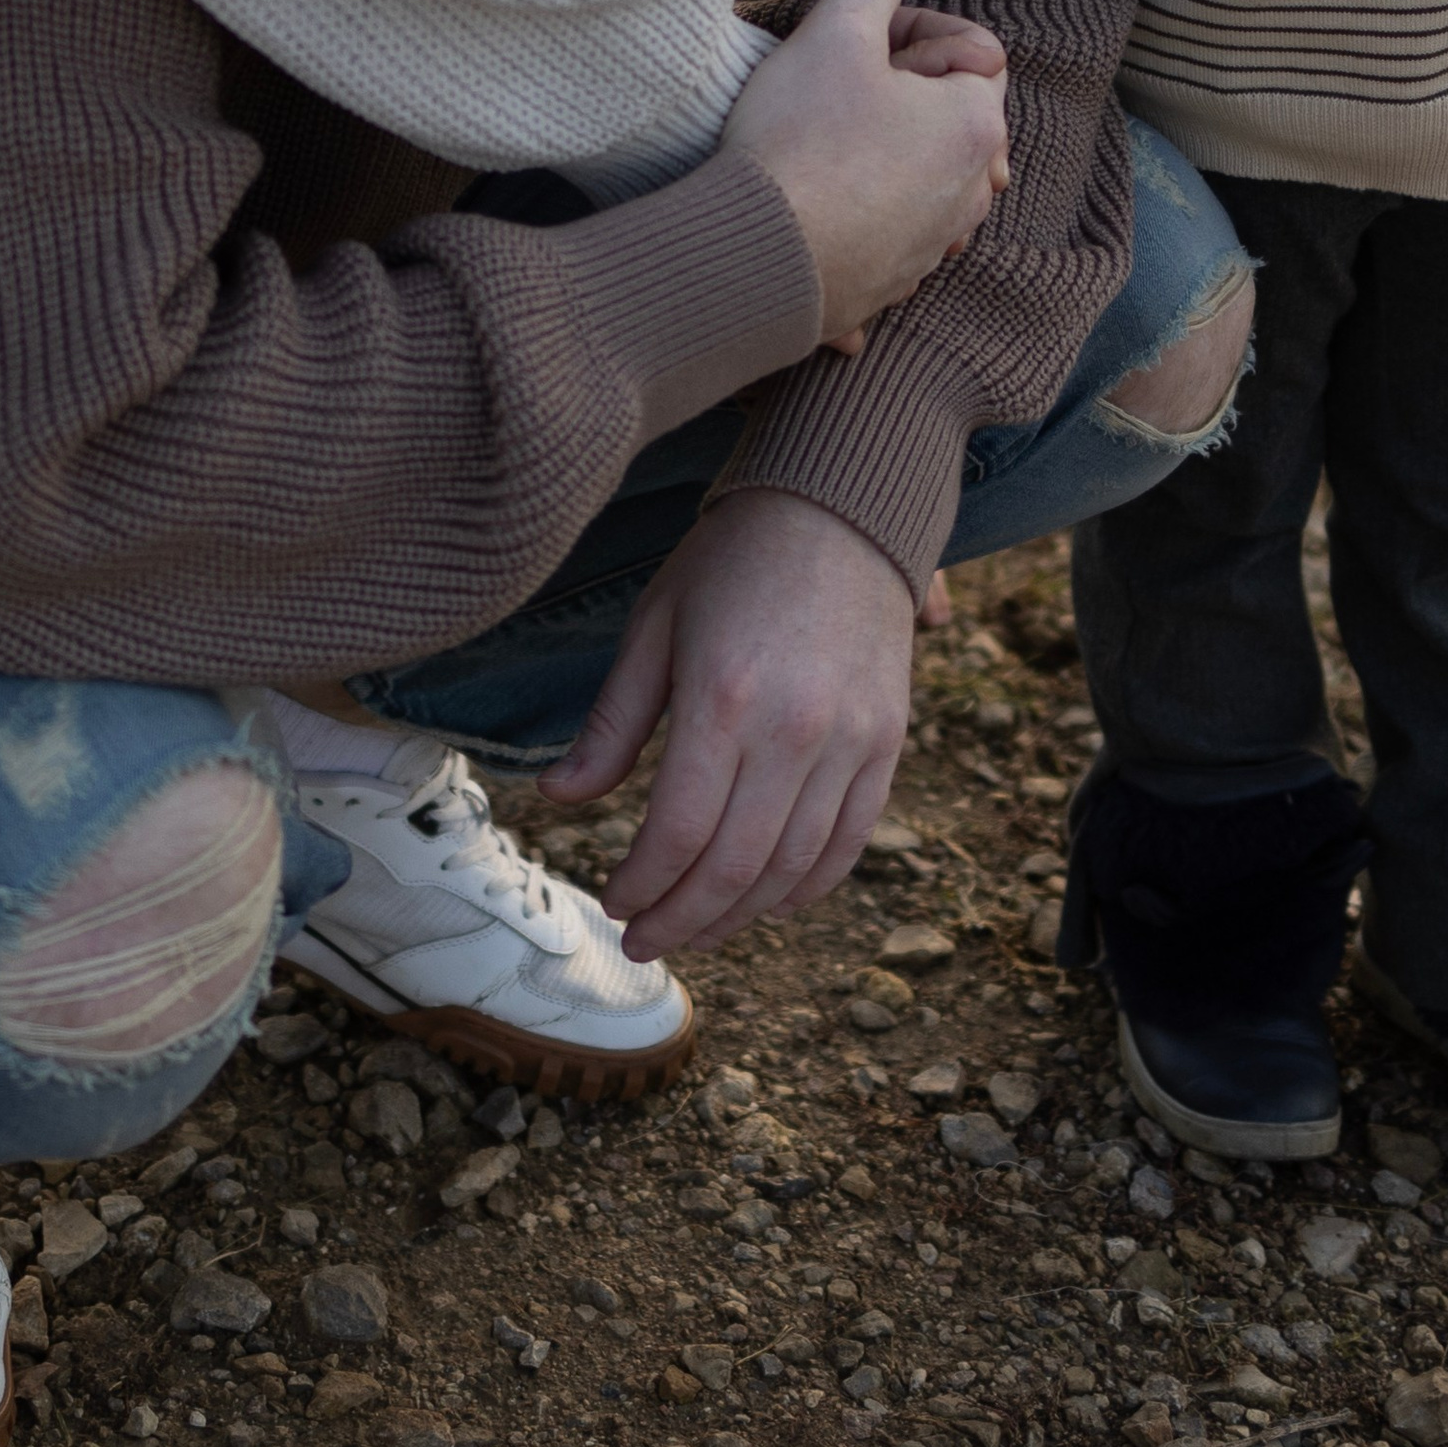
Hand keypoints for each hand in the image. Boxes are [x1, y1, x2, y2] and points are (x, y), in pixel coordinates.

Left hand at [542, 490, 914, 960]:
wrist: (840, 506)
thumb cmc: (731, 560)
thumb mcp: (655, 627)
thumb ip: (613, 722)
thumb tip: (558, 798)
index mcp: (723, 699)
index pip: (678, 834)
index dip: (642, 884)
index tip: (614, 899)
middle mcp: (795, 730)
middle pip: (735, 868)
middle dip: (682, 920)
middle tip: (645, 939)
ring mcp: (852, 740)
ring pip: (793, 868)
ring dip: (740, 916)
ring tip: (697, 928)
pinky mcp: (889, 740)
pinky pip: (851, 841)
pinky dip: (809, 887)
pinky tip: (770, 902)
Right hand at [723, 0, 1009, 346]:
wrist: (756, 259)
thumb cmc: (799, 143)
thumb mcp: (833, 34)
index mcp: (977, 125)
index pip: (974, 48)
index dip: (911, 30)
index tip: (856, 44)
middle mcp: (972, 190)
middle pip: (949, 112)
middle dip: (900, 91)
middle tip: (834, 90)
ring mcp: (935, 242)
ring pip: (921, 170)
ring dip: (882, 149)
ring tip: (819, 143)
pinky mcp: (895, 280)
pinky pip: (890, 229)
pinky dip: (862, 210)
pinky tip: (815, 202)